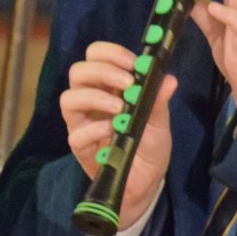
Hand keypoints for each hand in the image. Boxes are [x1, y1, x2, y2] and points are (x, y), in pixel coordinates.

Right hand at [61, 40, 175, 228]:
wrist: (146, 181)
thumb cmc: (149, 145)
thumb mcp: (160, 122)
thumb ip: (159, 101)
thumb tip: (168, 79)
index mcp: (109, 86)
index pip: (96, 56)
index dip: (110, 54)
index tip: (133, 63)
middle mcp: (91, 99)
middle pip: (78, 72)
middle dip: (102, 71)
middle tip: (127, 83)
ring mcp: (82, 122)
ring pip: (69, 99)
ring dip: (94, 98)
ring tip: (119, 108)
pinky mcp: (80, 146)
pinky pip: (76, 134)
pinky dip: (94, 130)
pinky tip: (112, 132)